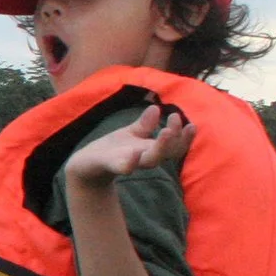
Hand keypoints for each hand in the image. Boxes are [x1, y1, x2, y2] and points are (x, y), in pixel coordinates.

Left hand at [65, 105, 192, 187]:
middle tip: (177, 120)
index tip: (190, 123)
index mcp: (150, 149)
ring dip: (160, 147)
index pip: (174, 146)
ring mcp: (129, 163)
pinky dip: (129, 163)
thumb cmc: (112, 150)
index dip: (185, 138)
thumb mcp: (130, 134)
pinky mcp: (111, 166)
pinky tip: (134, 154)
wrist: (86, 165)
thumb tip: (156, 108)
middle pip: (168, 153)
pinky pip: (123, 167)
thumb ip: (144, 125)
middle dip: (176, 139)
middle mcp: (143, 157)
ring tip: (165, 132)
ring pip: (150, 160)